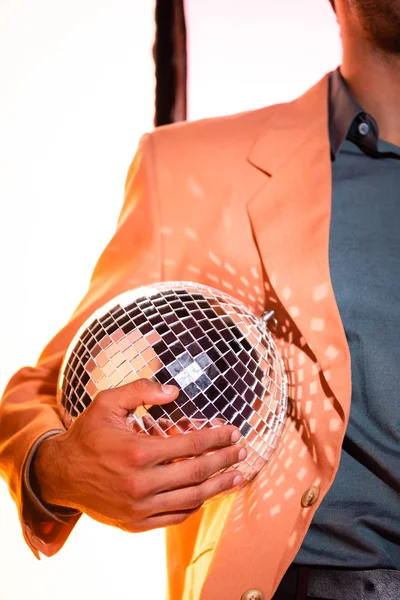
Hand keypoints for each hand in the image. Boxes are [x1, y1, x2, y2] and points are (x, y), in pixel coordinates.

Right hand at [34, 379, 245, 531]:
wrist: (61, 474)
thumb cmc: (88, 435)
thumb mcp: (108, 403)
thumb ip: (141, 391)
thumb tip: (174, 391)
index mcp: (138, 452)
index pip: (191, 445)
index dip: (217, 437)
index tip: (233, 431)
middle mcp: (141, 484)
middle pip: (198, 473)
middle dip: (225, 460)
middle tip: (242, 451)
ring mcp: (140, 508)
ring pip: (192, 499)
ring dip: (219, 486)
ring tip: (237, 476)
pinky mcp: (136, 523)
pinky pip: (175, 516)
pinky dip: (195, 505)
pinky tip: (207, 493)